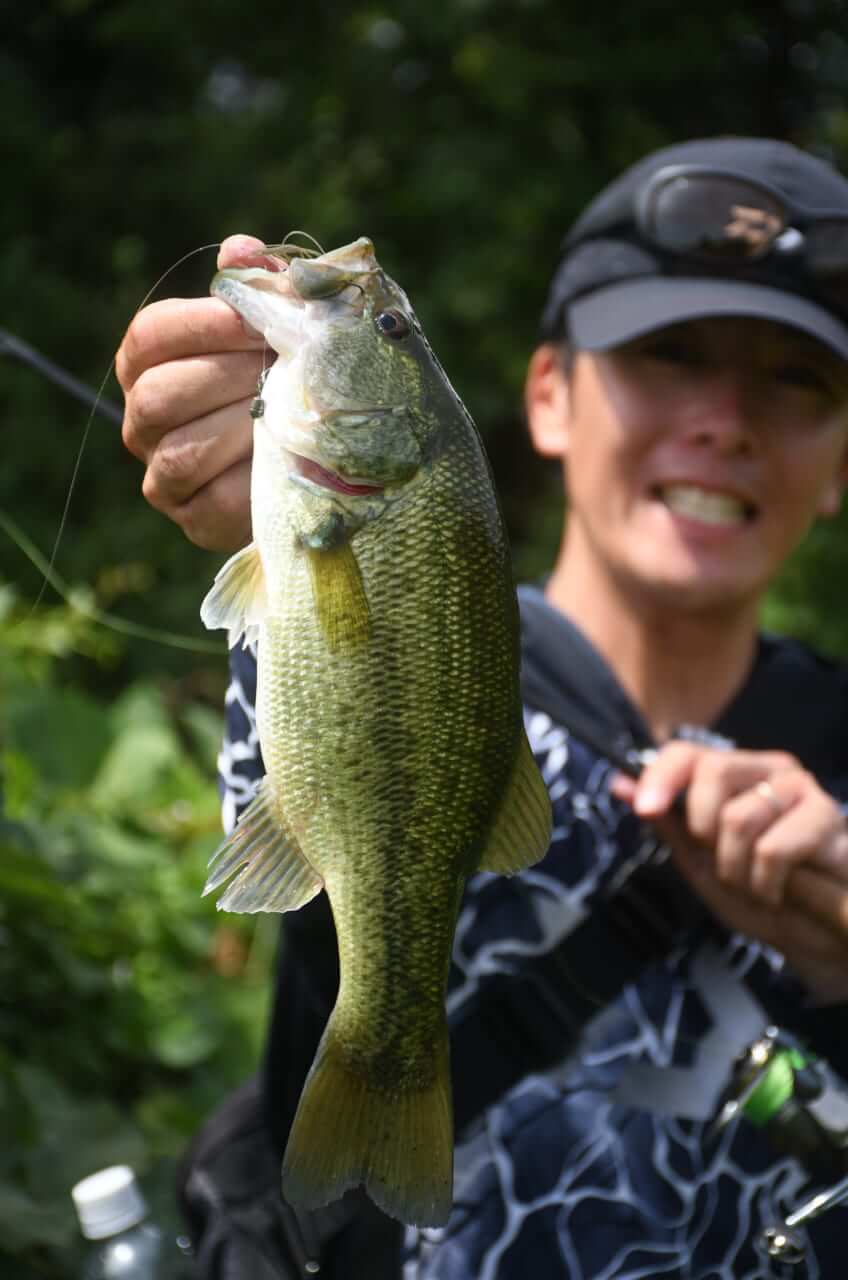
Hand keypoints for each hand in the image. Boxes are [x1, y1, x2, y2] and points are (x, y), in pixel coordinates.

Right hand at [116, 234, 277, 550]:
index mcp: (147, 364)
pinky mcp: (194, 519)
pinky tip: (290, 458)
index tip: (258, 320)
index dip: (203, 323)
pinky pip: (216, 501)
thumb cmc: (286, 377)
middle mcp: (142, 420)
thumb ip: (259, 285)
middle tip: (286, 369)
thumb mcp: (278, 325)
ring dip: (244, 429)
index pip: (151, 335)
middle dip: (230, 378)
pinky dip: (255, 479)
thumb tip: (242, 250)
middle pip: (162, 395)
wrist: (315, 461)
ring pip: (183, 452)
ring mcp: (162, 475)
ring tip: (291, 413)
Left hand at [611, 743, 847, 1002]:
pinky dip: (767, 882)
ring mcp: (799, 788)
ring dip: (737, 869)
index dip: (660, 775)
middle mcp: (766, 769)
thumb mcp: (699, 861)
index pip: (687, 753)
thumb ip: (665, 822)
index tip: (643, 808)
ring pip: (738, 817)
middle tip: (724, 864)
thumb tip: (619, 782)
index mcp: (732, 775)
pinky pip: (773, 848)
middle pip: (711, 771)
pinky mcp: (827, 815)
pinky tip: (782, 889)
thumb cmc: (756, 894)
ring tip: (758, 883)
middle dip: (704, 831)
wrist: (811, 936)